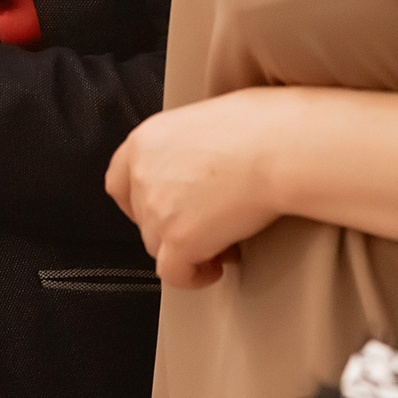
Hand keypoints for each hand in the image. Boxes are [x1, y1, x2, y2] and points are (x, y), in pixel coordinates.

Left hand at [104, 88, 292, 287]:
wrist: (279, 147)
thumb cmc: (261, 127)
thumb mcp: (205, 121)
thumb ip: (185, 148)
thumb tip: (198, 168)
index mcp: (145, 140)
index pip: (119, 182)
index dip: (138, 202)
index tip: (160, 210)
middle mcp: (143, 174)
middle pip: (142, 218)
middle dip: (173, 226)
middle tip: (208, 225)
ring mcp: (156, 209)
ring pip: (158, 246)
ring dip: (187, 249)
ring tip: (222, 242)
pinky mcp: (178, 240)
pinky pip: (174, 273)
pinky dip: (193, 276)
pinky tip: (214, 268)